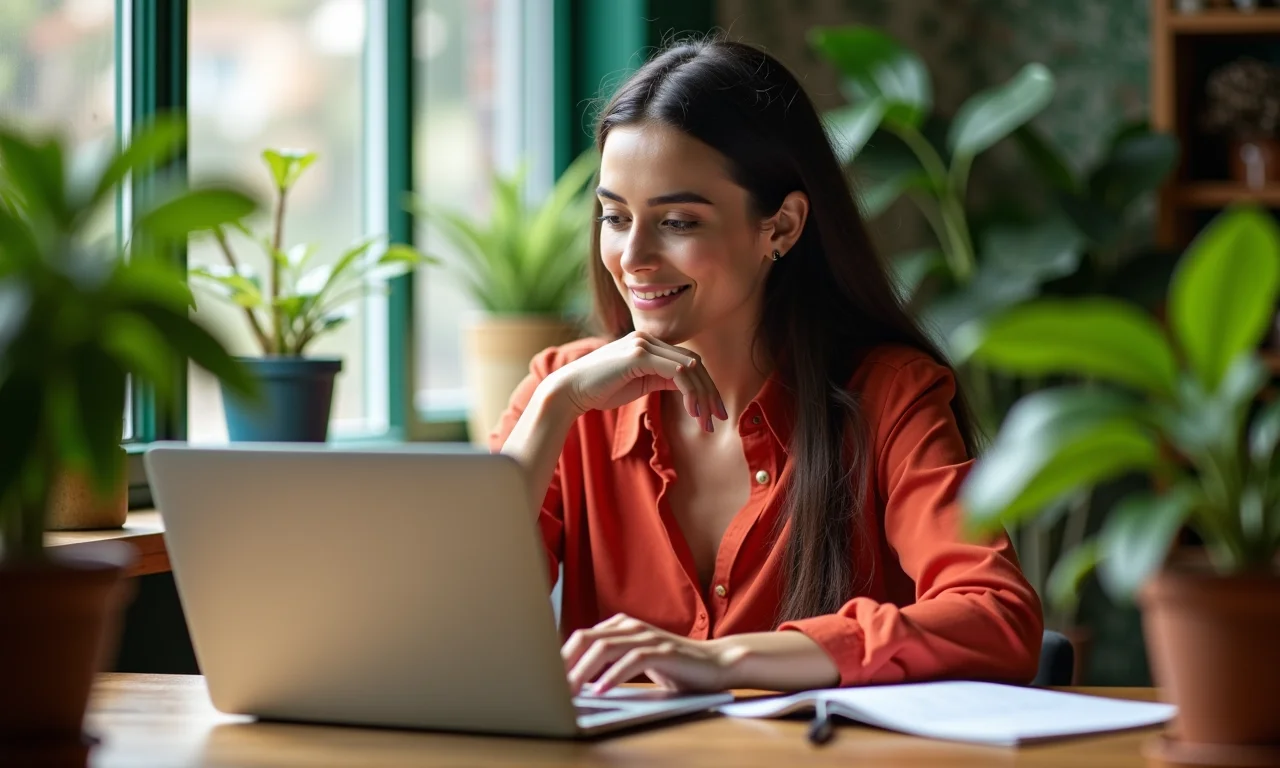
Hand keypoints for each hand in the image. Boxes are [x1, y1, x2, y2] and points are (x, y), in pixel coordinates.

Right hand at [549, 331, 728, 432]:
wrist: (570, 390)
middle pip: (694, 363)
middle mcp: (648, 339)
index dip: (705, 386)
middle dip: (710, 393)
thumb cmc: (600, 390)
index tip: (713, 412)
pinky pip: (676, 373)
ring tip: (706, 422)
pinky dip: (690, 392)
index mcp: (649, 344)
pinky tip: (692, 412)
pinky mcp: (638, 355)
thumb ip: (662, 379)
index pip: (688, 362)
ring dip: (702, 397)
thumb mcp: (639, 383)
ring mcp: (643, 344)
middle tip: (719, 418)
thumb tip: (688, 387)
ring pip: (689, 368)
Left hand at [562, 613, 734, 695]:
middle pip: (586, 639)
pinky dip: (613, 676)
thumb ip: (611, 662)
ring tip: (569, 692)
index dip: (561, 658)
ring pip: (604, 649)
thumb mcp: (636, 661)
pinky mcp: (663, 652)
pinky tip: (601, 691)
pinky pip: (631, 661)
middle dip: (565, 664)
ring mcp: (648, 637)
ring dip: (583, 672)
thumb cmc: (675, 667)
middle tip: (550, 688)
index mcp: (621, 626)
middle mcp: (631, 627)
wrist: (716, 665)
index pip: (581, 637)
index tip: (545, 679)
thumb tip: (576, 681)